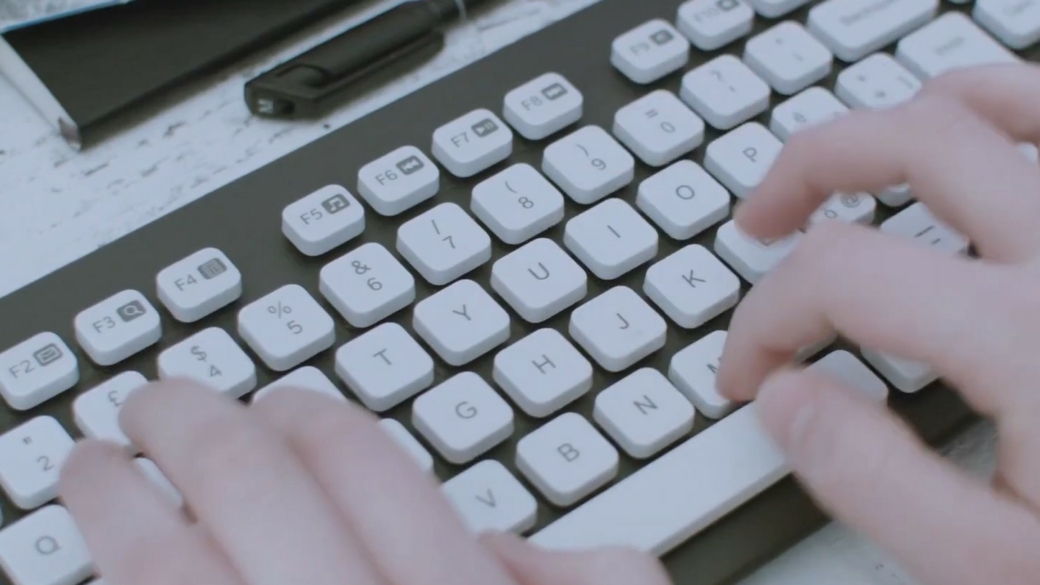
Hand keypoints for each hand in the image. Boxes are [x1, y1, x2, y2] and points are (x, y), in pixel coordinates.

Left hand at [58, 380, 671, 584]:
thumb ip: (576, 583)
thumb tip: (491, 547)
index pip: (358, 459)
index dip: (308, 418)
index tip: (276, 406)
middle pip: (247, 484)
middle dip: (191, 424)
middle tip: (160, 401)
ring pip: (157, 568)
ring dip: (111, 504)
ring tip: (90, 467)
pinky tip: (103, 582)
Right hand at [718, 63, 1039, 584]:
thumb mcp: (995, 567)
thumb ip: (872, 480)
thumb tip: (784, 400)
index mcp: (1028, 337)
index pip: (838, 274)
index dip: (763, 318)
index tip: (750, 372)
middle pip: (907, 140)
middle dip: (803, 172)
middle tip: (759, 221)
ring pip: (990, 102)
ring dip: (893, 125)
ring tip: (846, 168)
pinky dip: (996, 112)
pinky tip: (962, 151)